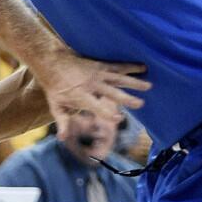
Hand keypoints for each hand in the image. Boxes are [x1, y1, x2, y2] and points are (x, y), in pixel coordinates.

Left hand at [30, 48, 149, 123]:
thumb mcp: (56, 106)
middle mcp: (91, 85)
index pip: (96, 106)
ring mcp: (97, 74)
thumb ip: (62, 122)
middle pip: (111, 92)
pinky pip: (118, 66)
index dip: (107, 112)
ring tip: (149, 86)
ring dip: (134, 82)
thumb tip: (62, 139)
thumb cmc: (54, 87)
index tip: (119, 119)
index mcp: (81, 96)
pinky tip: (144, 67)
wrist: (51, 62)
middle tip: (141, 104)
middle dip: (126, 98)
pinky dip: (131, 66)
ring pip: (118, 78)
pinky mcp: (101, 65)